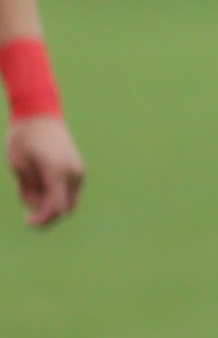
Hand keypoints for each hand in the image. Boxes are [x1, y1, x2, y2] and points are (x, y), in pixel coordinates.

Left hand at [9, 113, 80, 229]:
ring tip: (29, 182)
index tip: (28, 222)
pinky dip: (56, 193)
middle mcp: (73, 174)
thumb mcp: (18, 165)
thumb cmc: (24, 138)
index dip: (42, 219)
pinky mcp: (78, 171)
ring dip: (49, 201)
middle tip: (26, 203)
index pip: (55, 206)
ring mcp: (79, 172)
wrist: (40, 115)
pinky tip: (40, 179)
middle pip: (64, 208)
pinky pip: (69, 192)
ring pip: (68, 201)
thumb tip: (39, 208)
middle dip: (46, 212)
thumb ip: (29, 189)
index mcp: (57, 171)